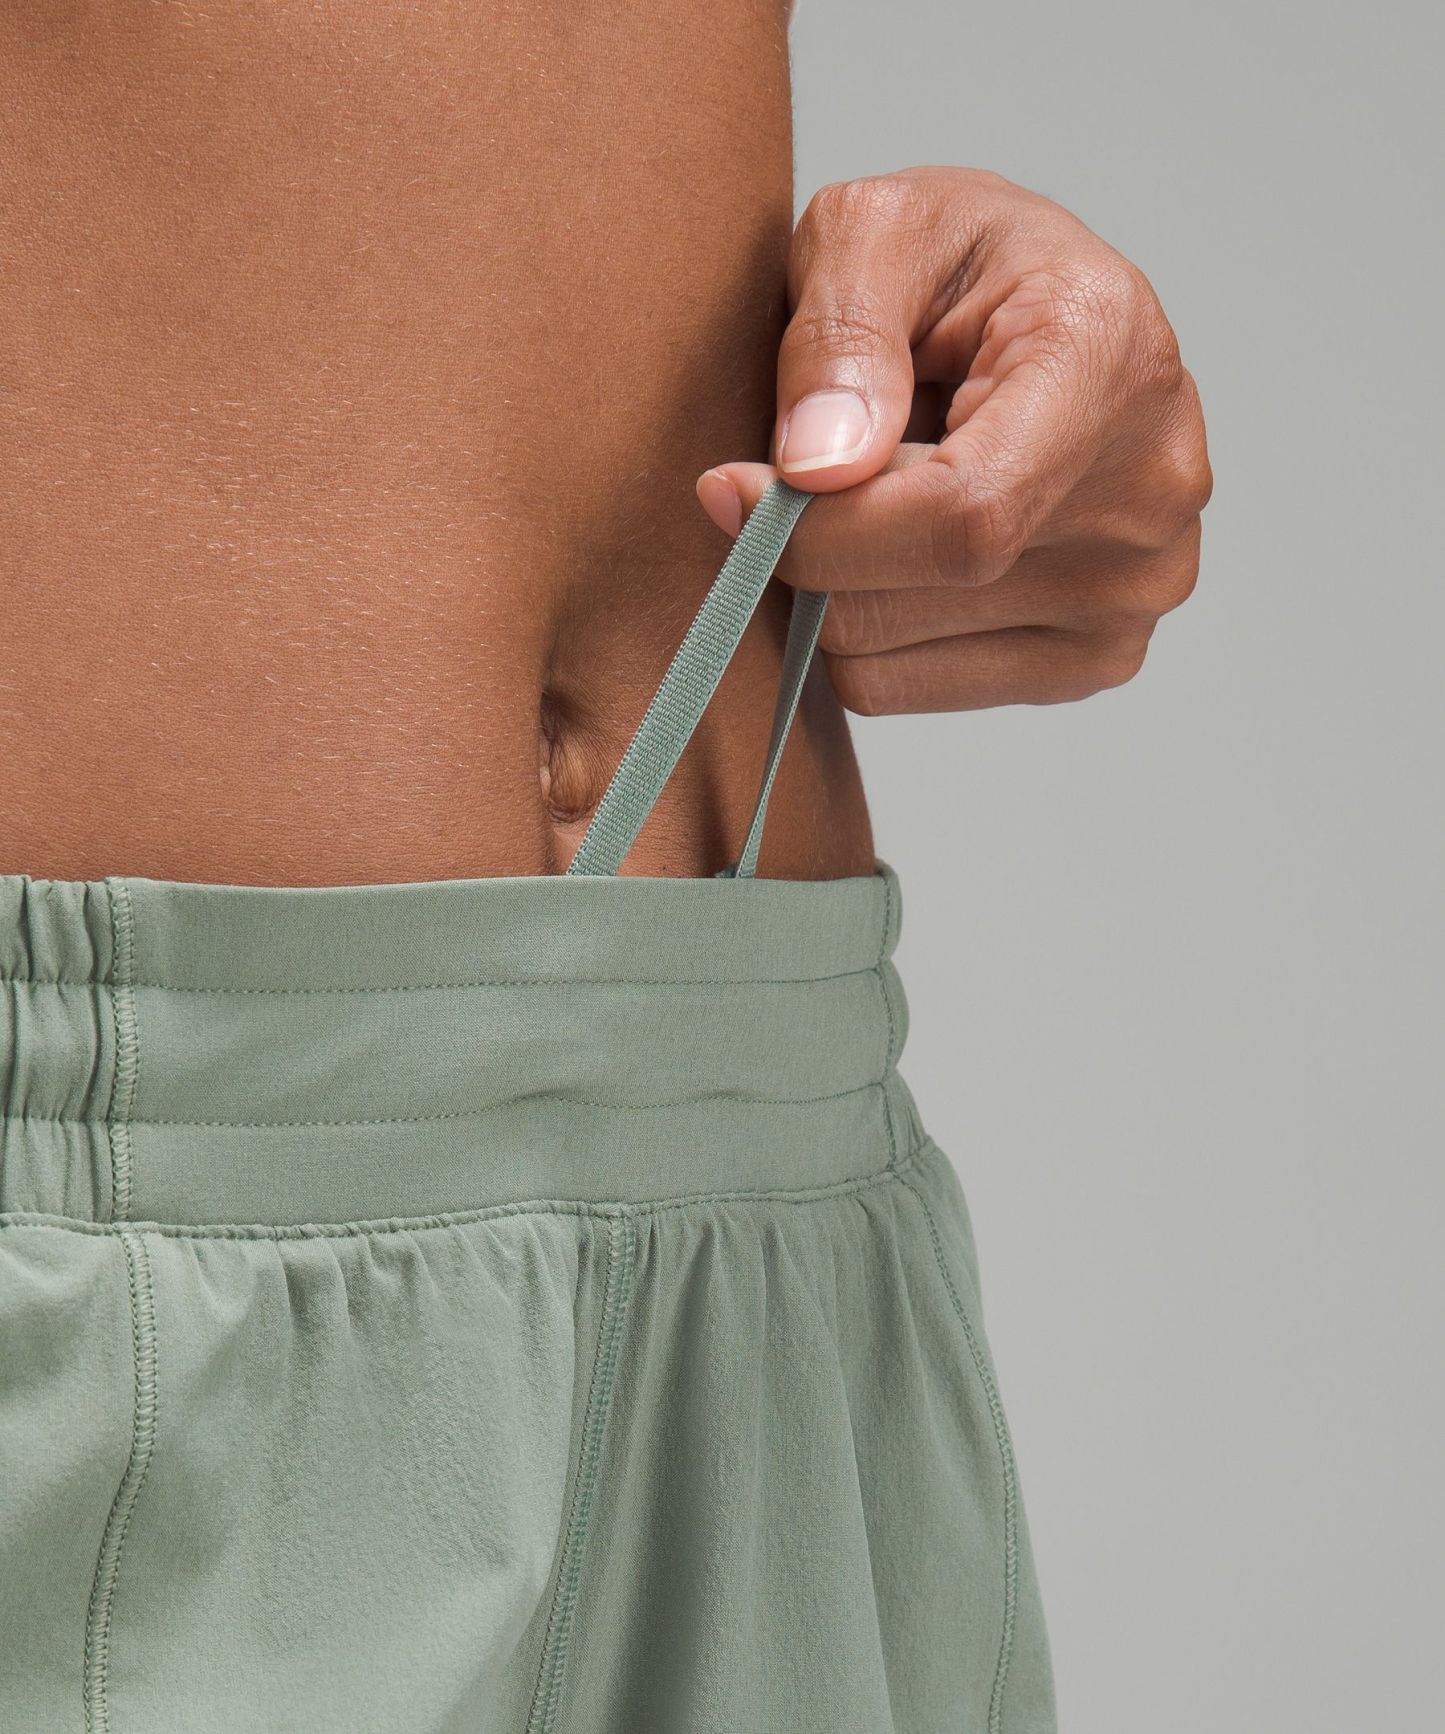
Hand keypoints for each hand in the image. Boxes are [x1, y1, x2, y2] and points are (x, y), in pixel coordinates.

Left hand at [696, 167, 1210, 712]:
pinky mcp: (1095, 658)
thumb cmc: (955, 261)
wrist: (1042, 316)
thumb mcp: (875, 229)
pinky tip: (912, 543)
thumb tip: (817, 468)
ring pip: (879, 656)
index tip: (731, 491)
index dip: (819, 527)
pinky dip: (868, 628)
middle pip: (901, 598)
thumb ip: (839, 334)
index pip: (958, 516)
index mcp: (1114, 366)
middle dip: (812, 538)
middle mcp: (1152, 494)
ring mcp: (1133, 594)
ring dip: (837, 579)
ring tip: (889, 486)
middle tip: (821, 456)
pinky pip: (902, 688)